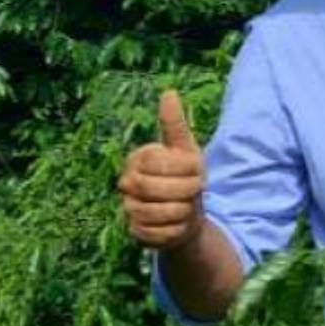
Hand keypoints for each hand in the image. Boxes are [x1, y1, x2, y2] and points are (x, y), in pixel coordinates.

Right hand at [117, 89, 205, 251]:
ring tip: (186, 207)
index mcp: (137, 159)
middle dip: (183, 191)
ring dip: (181, 212)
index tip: (198, 172)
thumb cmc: (186, 177)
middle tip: (194, 191)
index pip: (157, 162)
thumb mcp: (185, 150)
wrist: (186, 214)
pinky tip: (178, 225)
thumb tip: (168, 92)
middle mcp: (126, 183)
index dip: (185, 169)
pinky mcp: (134, 231)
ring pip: (156, 213)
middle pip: (152, 188)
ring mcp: (128, 208)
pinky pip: (156, 233)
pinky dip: (174, 231)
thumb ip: (175, 124)